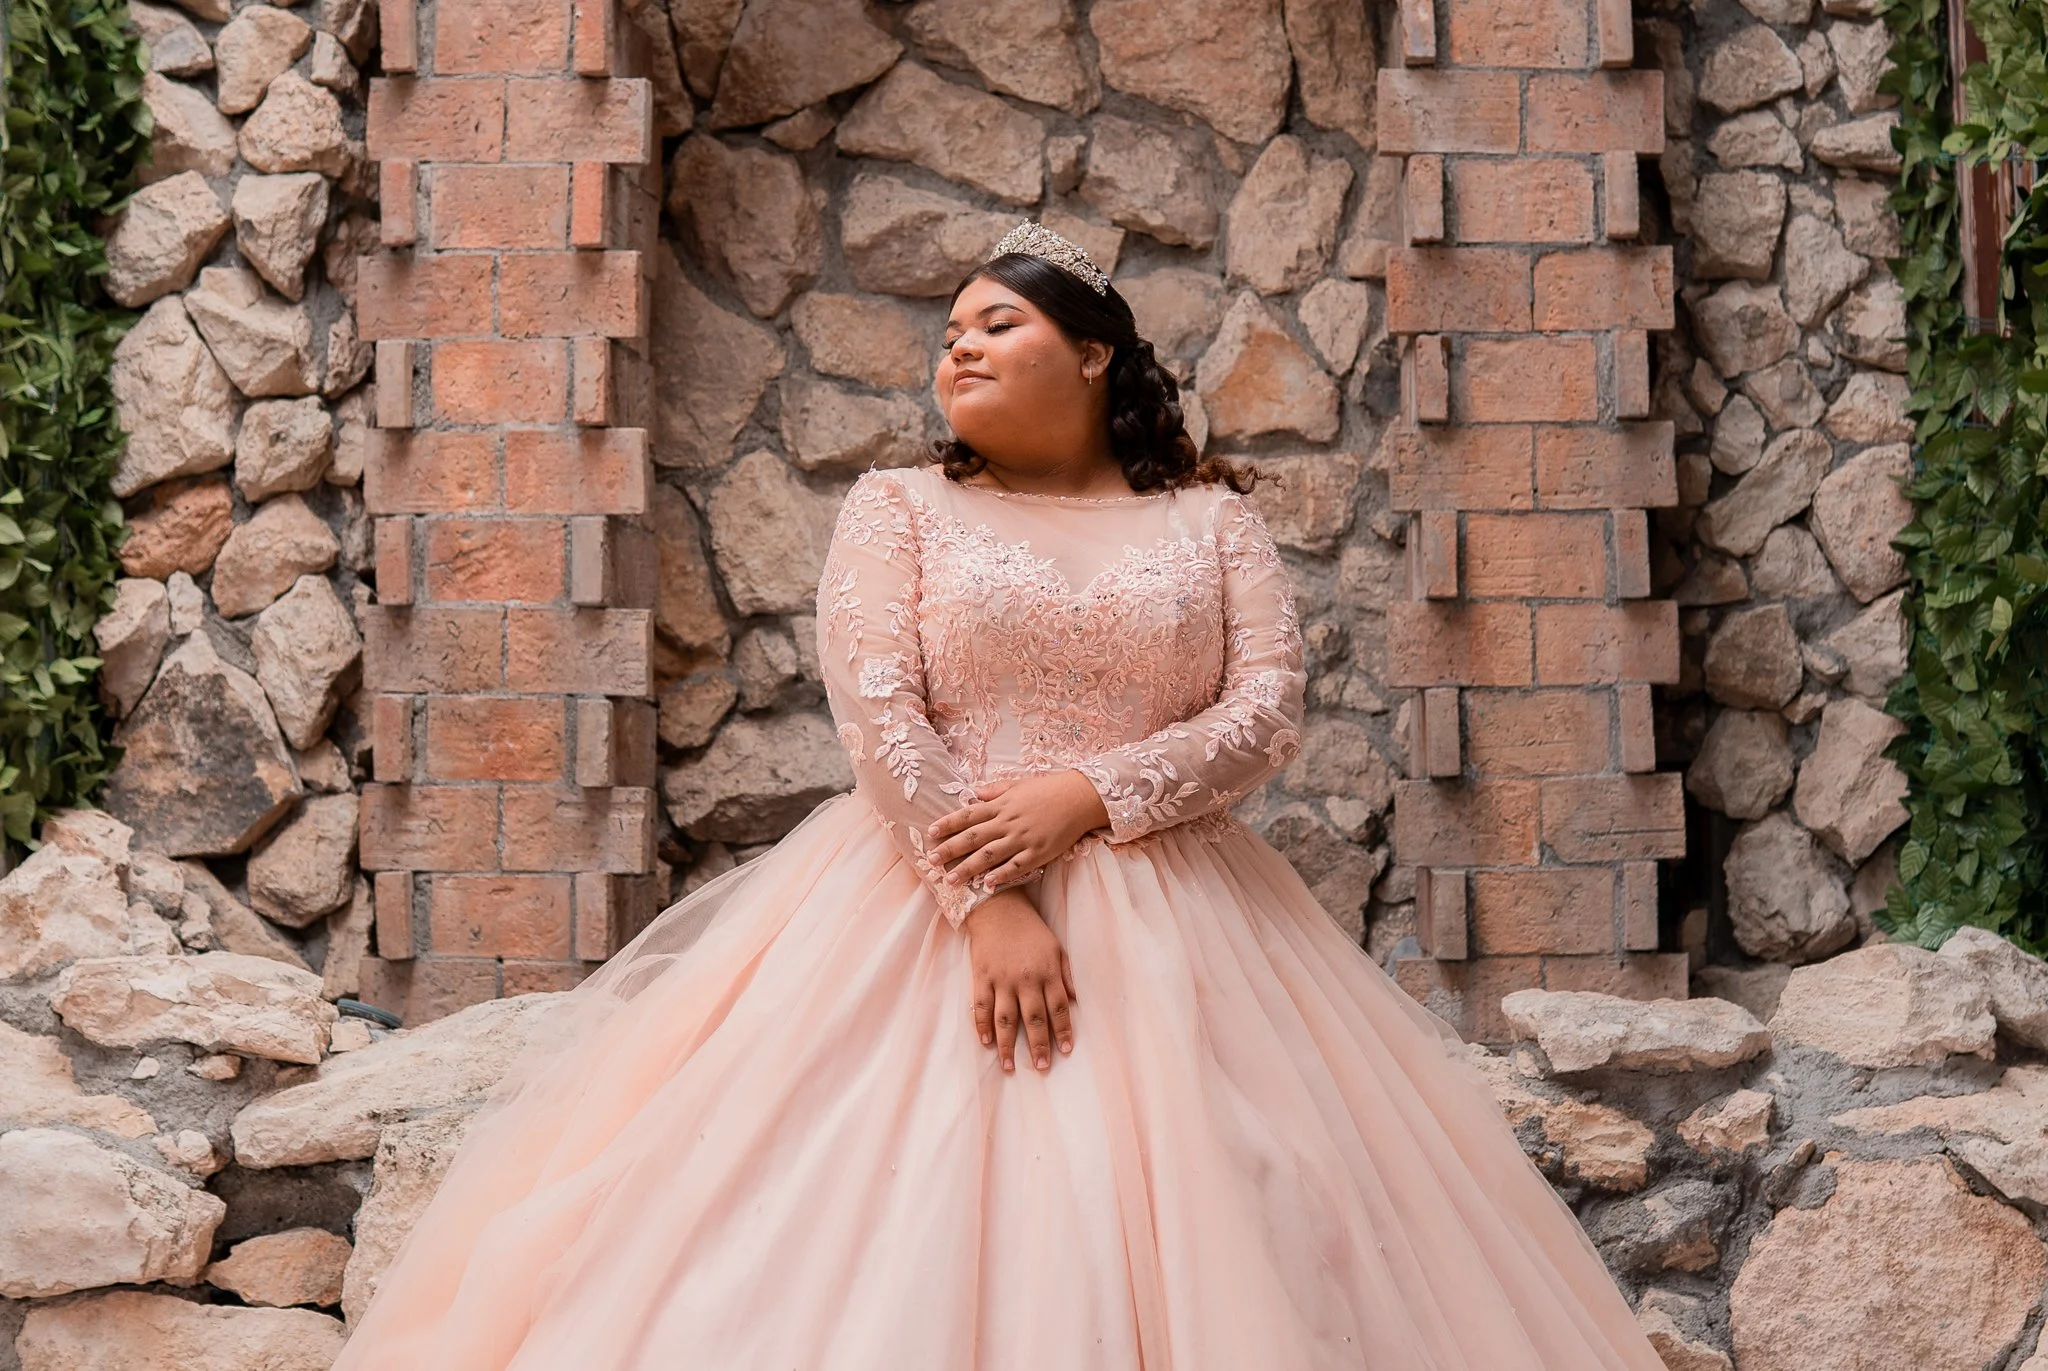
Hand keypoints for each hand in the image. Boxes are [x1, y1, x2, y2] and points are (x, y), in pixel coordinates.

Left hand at [925, 769, 1110, 892]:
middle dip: (950, 849)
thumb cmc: (1047, 790)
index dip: (948, 824)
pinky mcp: (1038, 853)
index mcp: (1001, 805)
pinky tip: (988, 885)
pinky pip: (1016, 867)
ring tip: (951, 880)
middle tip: (931, 861)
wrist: (1079, 798)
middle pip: (973, 838)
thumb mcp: (1018, 785)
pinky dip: (1001, 876)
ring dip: (969, 868)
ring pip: (990, 855)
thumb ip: (994, 791)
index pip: (968, 815)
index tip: (931, 833)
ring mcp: (1023, 839)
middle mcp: (1008, 822)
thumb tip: (974, 794)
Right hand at [962, 889, 1076, 1072]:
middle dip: (1039, 1046)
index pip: (1059, 1008)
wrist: (998, 907)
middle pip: (1034, 1019)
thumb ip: (1067, 974)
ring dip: (1008, 1045)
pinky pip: (981, 1006)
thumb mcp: (1056, 947)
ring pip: (1006, 1019)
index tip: (1066, 1050)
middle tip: (1041, 1067)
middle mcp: (1026, 979)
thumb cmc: (1031, 929)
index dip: (1064, 1030)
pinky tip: (986, 1043)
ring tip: (1010, 1067)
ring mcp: (1001, 979)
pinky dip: (982, 1026)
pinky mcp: (981, 977)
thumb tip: (1078, 1000)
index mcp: (1047, 972)